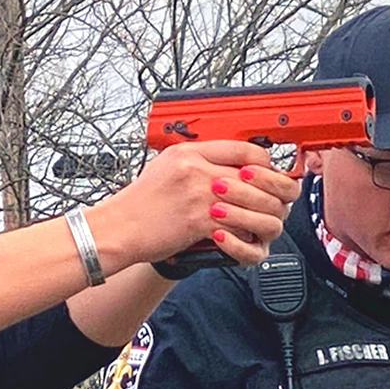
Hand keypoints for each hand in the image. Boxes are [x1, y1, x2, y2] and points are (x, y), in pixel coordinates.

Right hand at [86, 140, 299, 266]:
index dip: (264, 163)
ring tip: (258, 224)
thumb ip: (195, 162)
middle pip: (257, 175)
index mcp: (189, 152)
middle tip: (271, 202)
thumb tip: (225, 166)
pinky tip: (239, 239)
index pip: (245, 149)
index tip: (265, 175)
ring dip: (261, 217)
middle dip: (270, 193)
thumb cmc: (138, 204)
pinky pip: (237, 228)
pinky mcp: (199, 221)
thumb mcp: (164, 167)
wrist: (117, 228)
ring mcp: (200, 195)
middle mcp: (197, 170)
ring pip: (253, 203)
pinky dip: (242, 238)